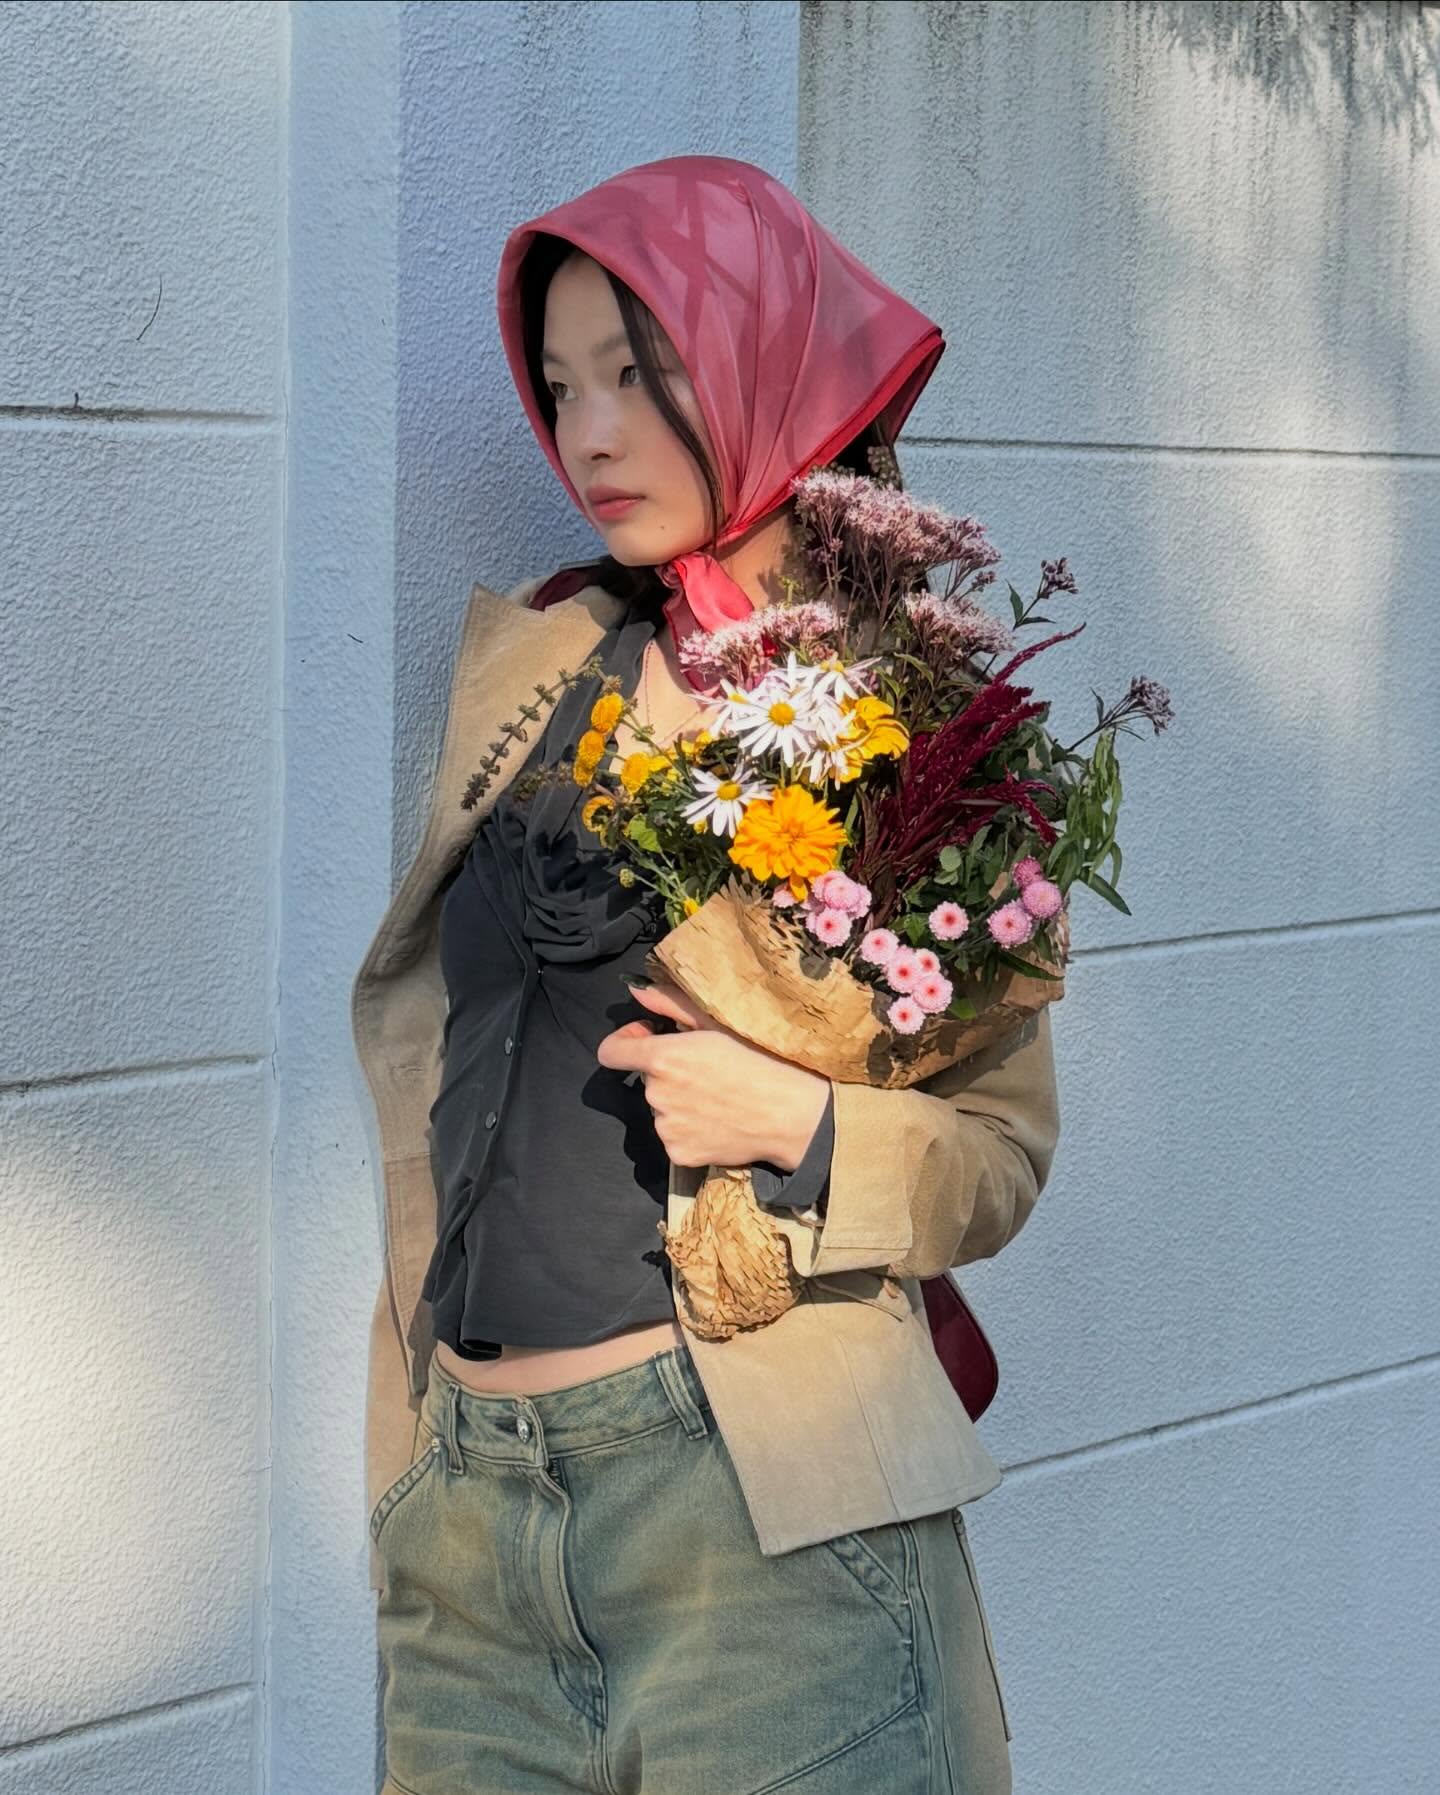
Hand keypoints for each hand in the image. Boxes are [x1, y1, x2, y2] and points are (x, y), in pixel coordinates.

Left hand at [596, 981, 830, 1171]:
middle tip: (707, 1070)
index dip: (625, 1041)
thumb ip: (671, 1004)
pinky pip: (674, 1137)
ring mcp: (667, 1129)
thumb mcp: (719, 1023)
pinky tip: (719, 1122)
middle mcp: (657, 1095)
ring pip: (662, 1109)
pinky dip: (689, 1130)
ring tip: (718, 1098)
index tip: (649, 1037)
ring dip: (679, 1102)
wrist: (793, 1115)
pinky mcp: (679, 1155)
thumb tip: (637, 991)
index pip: (610, 1052)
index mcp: (663, 1058)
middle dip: (668, 1073)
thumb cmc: (762, 1060)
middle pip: (647, 1079)